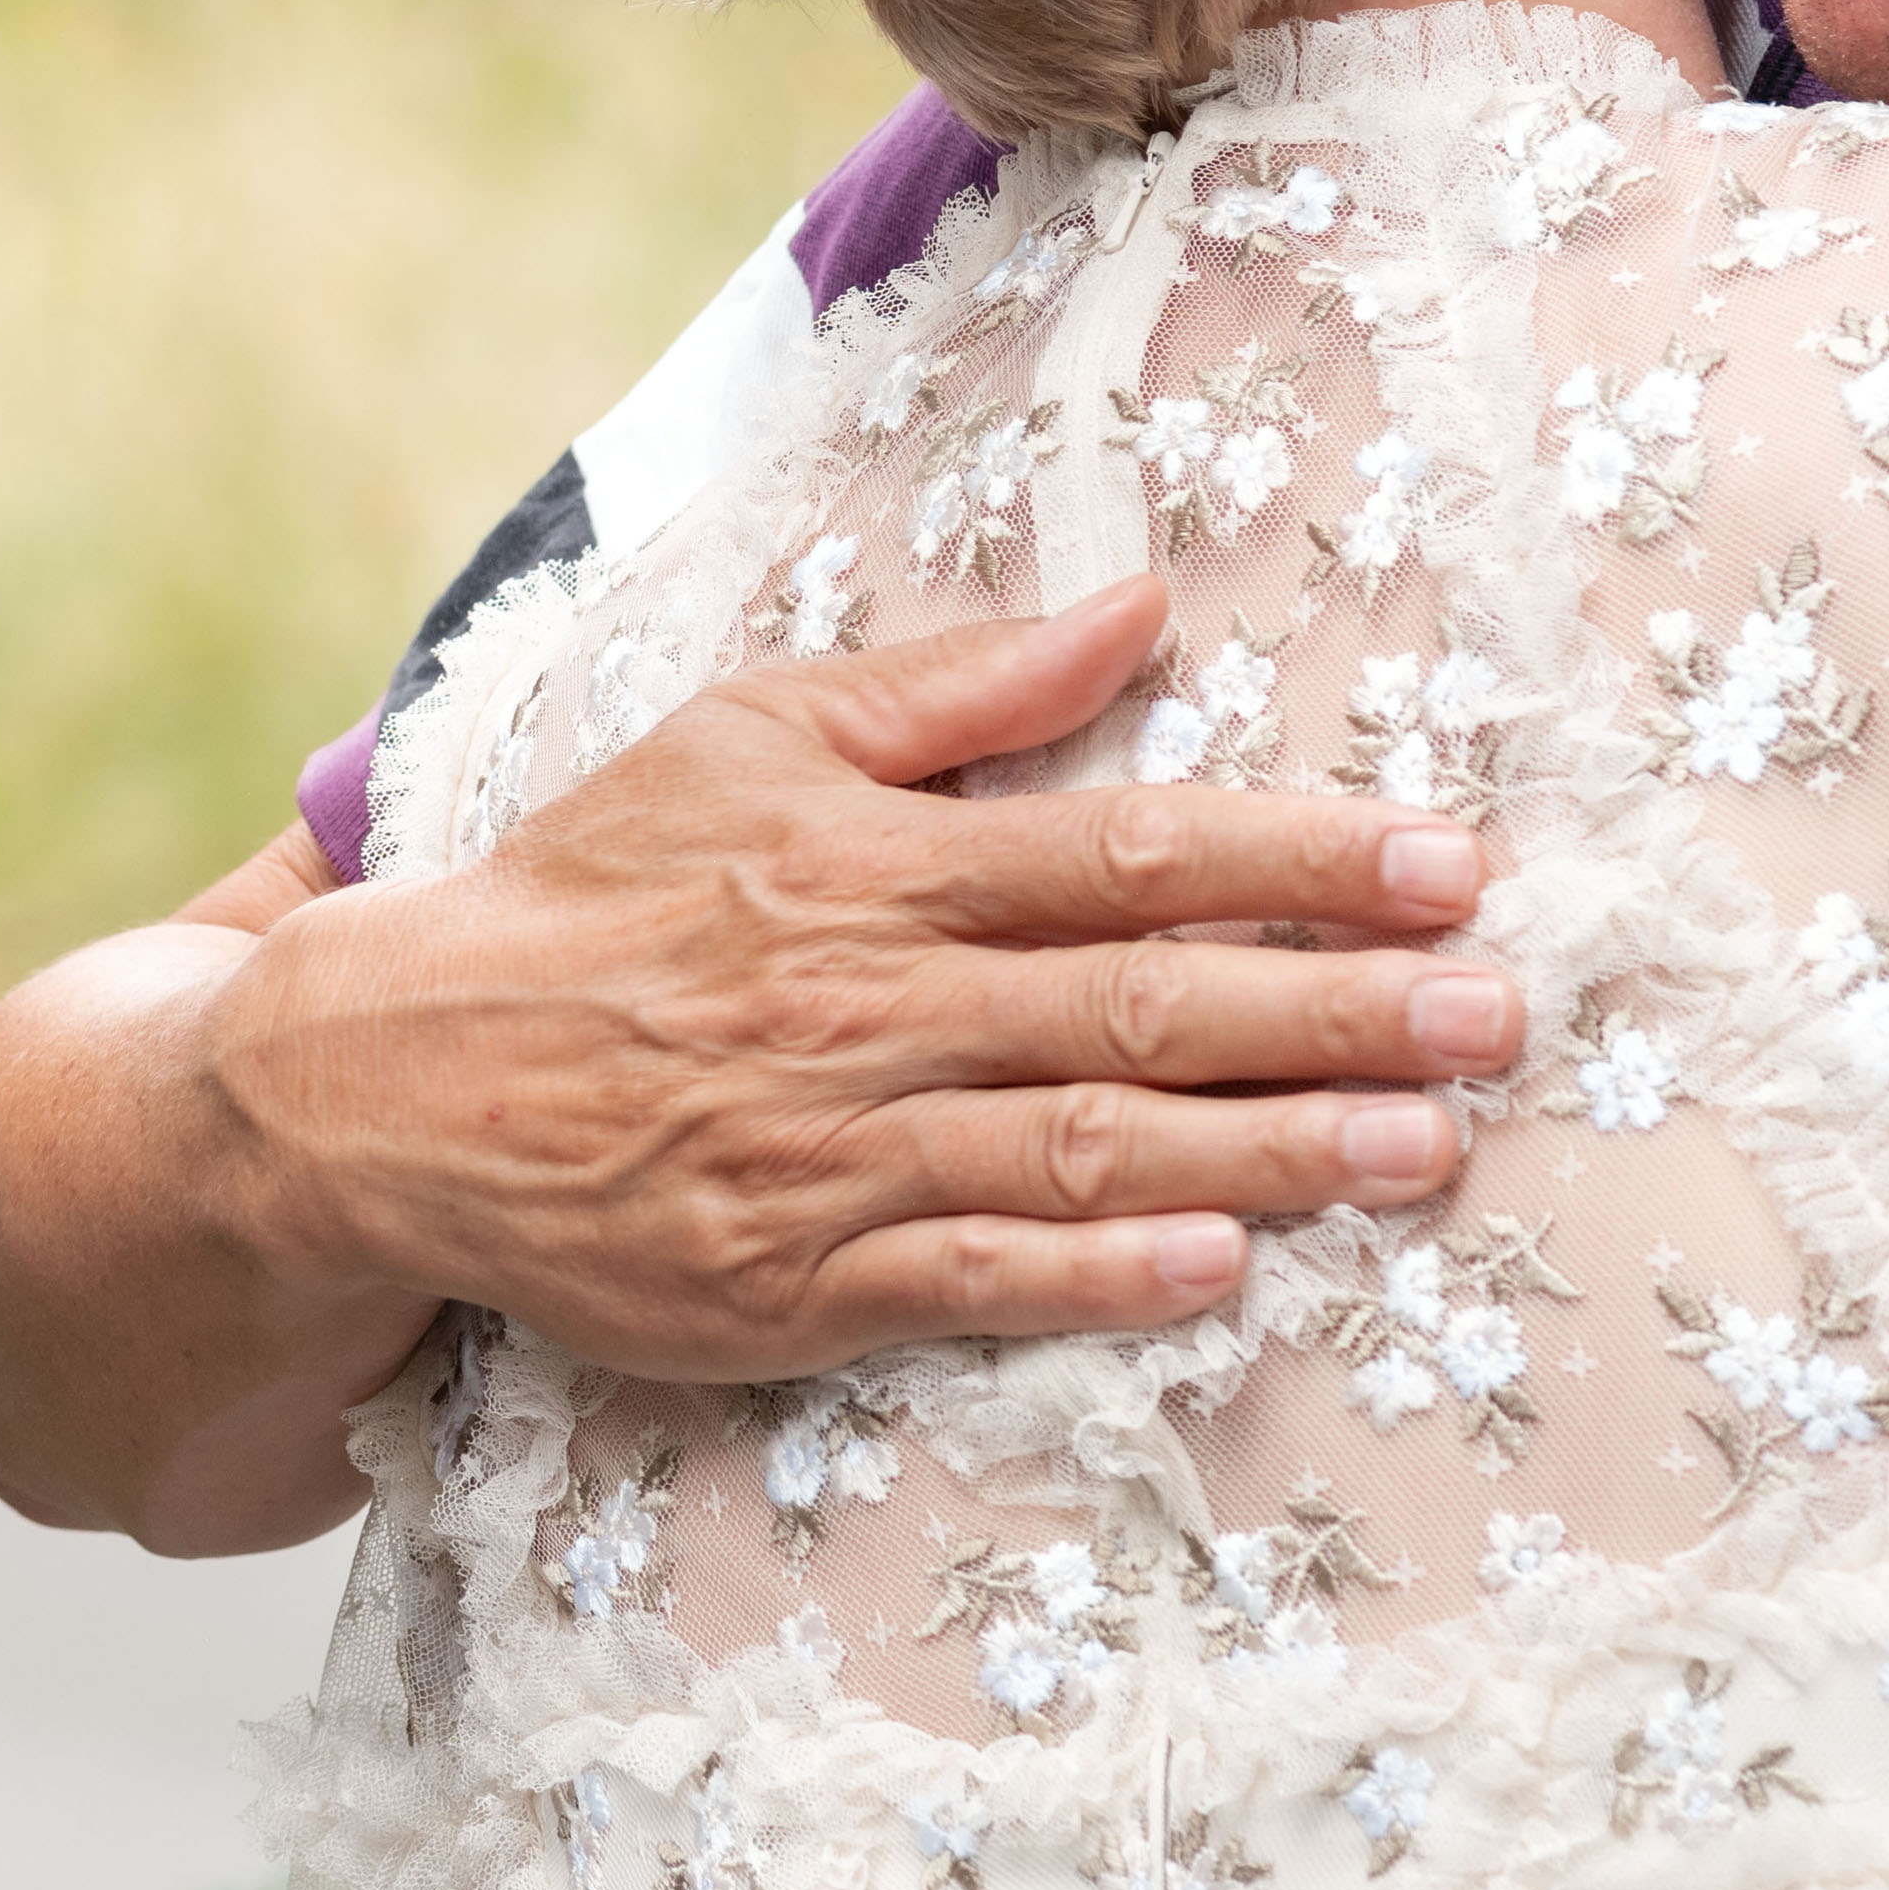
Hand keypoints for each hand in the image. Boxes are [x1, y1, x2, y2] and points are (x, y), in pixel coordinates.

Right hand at [201, 579, 1521, 1378]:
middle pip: (1141, 1000)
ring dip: (1269, 1149)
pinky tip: (1225, 1268)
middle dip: (1337, 1007)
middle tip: (1500, 1014)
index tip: (1451, 863)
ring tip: (1427, 1150)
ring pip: (1088, 1146)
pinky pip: (972, 1282)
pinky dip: (1100, 1278)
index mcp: (877, 863)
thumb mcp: (753, 736)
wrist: (388, 1080)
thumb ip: (960, 685)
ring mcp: (836, 1155)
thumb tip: (1144, 603)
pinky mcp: (791, 1287)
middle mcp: (873, 1005)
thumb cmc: (598, 891)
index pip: (1127, 849)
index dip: (1300, 857)